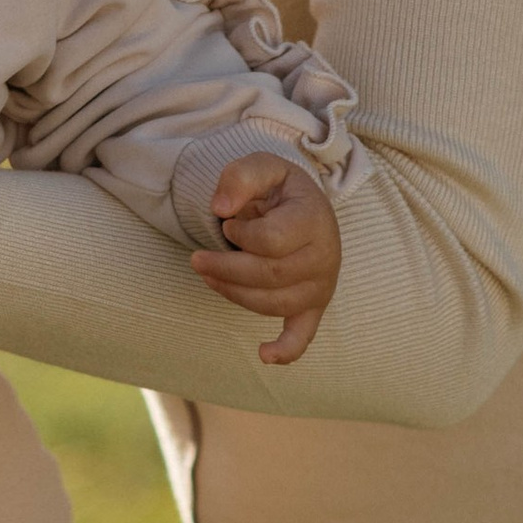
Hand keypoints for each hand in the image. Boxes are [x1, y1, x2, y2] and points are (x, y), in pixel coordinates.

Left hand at [190, 151, 340, 364]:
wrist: (301, 206)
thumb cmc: (278, 189)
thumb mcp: (261, 166)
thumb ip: (240, 178)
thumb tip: (220, 207)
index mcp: (315, 220)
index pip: (270, 240)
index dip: (240, 234)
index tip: (227, 222)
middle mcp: (325, 257)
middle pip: (269, 275)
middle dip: (225, 269)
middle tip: (196, 258)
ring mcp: (321, 286)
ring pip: (273, 303)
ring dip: (233, 293)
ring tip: (208, 275)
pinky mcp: (312, 306)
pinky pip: (303, 335)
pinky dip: (286, 349)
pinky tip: (265, 355)